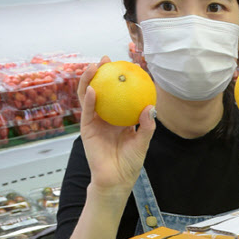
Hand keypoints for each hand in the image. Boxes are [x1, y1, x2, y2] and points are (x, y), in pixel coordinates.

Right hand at [78, 56, 156, 201]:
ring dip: (90, 79)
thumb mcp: (142, 142)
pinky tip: (92, 88)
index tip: (127, 67)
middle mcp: (107, 117)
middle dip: (102, 73)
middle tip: (106, 59)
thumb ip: (146, 126)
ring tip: (94, 66)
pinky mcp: (87, 129)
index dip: (122, 81)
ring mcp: (95, 121)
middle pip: (102, 90)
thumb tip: (151, 107)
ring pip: (89, 96)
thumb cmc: (130, 163)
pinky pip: (87, 111)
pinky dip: (88, 99)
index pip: (120, 95)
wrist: (116, 179)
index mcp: (121, 118)